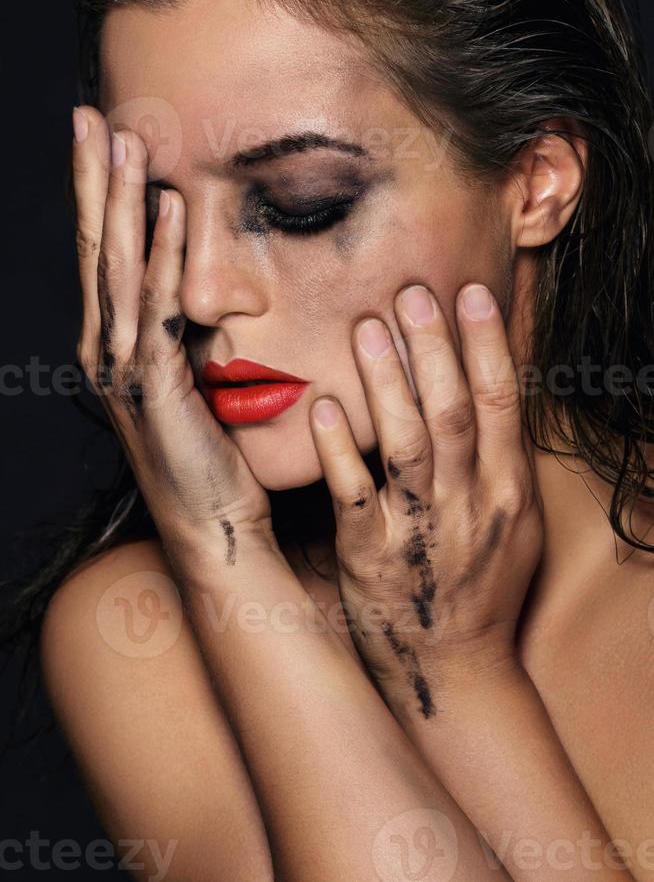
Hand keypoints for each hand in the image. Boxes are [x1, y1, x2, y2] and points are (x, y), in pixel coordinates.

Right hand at [72, 107, 274, 577]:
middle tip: (86, 117)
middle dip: (93, 181)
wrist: (215, 527)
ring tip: (122, 141)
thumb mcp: (190, 384)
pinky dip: (164, 258)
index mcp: (114, 347)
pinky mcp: (157, 387)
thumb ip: (181, 336)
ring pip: (120, 270)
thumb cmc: (208, 458)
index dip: (99, 197)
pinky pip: (160, 310)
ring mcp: (126, 370)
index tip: (100, 139)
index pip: (104, 257)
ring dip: (122, 203)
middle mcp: (107, 352)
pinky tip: (171, 211)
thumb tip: (198, 291)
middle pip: (98, 251)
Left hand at [309, 282, 543, 715]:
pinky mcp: (372, 556)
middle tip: (411, 292)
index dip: (487, 345)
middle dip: (434, 349)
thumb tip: (491, 391)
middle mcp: (469, 506)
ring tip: (366, 328)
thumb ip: (501, 460)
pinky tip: (323, 407)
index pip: (504, 403)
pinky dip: (340, 451)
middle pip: (455, 413)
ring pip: (408, 445)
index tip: (469, 293)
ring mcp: (421, 531)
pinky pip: (354, 496)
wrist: (453, 668)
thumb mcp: (513, 523)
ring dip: (387, 383)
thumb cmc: (481, 586)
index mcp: (509, 491)